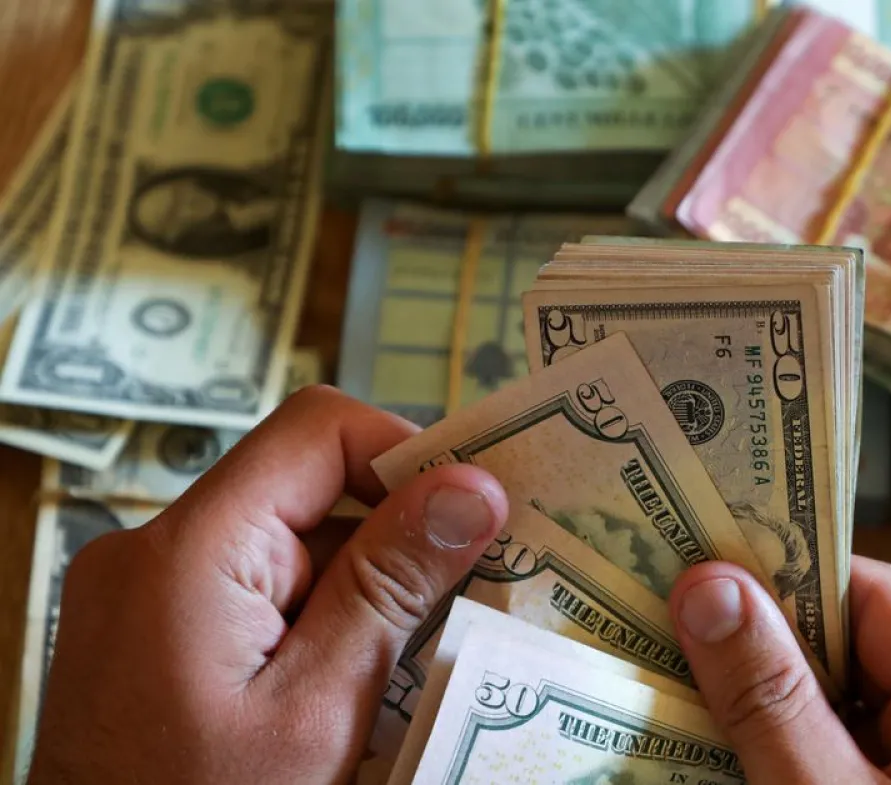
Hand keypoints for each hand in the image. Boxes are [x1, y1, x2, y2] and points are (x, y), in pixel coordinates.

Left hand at [27, 387, 509, 783]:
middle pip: (308, 491)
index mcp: (188, 553)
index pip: (318, 432)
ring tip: (419, 661)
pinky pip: (259, 594)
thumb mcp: (317, 711)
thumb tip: (470, 489)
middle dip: (399, 539)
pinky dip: (322, 624)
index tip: (480, 514)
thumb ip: (389, 589)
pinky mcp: (156, 635)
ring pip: (292, 548)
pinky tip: (363, 685)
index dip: (409, 455)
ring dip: (367, 592)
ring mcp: (148, 596)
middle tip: (478, 596)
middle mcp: (154, 553)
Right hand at [669, 557, 890, 783]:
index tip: (695, 563)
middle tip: (665, 623)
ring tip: (676, 682)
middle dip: (764, 641)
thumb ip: (772, 701)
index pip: (879, 597)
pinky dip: (795, 747)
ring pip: (850, 706)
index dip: (785, 574)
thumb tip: (709, 586)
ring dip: (769, 700)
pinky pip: (857, 753)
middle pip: (860, 650)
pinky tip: (725, 742)